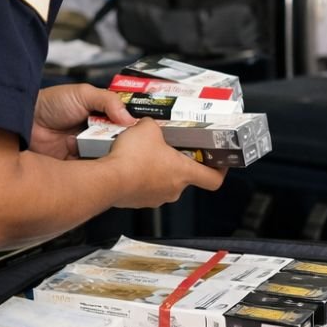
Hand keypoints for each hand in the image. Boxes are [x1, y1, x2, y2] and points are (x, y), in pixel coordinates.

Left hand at [30, 84, 135, 159]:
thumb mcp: (82, 93)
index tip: (142, 128)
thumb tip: (129, 117)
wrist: (22, 122)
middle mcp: (98, 133)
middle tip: (124, 140)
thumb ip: (108, 100)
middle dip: (124, 142)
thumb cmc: (49, 104)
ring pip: (110, 156)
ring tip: (110, 150)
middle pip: (121, 141)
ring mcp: (89, 150)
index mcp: (102, 115)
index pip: (125, 122)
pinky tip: (97, 161)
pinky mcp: (78, 166)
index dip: (134, 126)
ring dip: (110, 154)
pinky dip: (97, 168)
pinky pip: (94, 171)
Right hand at [104, 118, 228, 208]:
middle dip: (178, 161)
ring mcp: (155, 198)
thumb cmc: (132, 158)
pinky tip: (131, 162)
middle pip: (185, 177)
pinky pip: (145, 187)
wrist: (107, 179)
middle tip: (171, 147)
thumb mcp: (148, 128)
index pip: (214, 179)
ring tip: (146, 152)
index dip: (220, 170)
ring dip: (158, 168)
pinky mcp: (138, 201)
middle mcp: (173, 189)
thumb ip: (155, 126)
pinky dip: (141, 176)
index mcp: (183, 172)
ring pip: (163, 181)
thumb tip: (150, 125)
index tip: (219, 162)